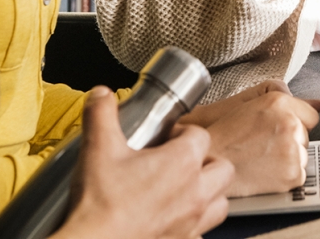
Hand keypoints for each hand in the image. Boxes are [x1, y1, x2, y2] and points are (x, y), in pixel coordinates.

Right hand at [56, 87, 232, 238]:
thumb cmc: (101, 203)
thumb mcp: (97, 148)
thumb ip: (101, 114)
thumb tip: (101, 95)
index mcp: (182, 162)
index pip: (200, 136)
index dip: (184, 133)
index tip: (166, 138)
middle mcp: (196, 192)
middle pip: (222, 168)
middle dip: (206, 161)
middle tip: (182, 162)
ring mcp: (193, 222)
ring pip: (221, 203)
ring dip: (210, 194)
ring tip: (186, 191)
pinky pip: (202, 233)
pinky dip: (194, 226)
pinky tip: (174, 222)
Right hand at [181, 80, 319, 197]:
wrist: (209, 163)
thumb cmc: (226, 134)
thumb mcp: (253, 104)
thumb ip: (290, 100)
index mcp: (279, 102)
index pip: (310, 114)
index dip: (295, 122)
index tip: (279, 130)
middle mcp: (289, 124)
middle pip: (305, 135)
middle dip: (290, 140)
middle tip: (263, 144)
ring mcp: (292, 150)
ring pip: (303, 154)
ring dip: (288, 157)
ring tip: (261, 157)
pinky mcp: (292, 174)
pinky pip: (300, 173)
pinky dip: (285, 174)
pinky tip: (265, 170)